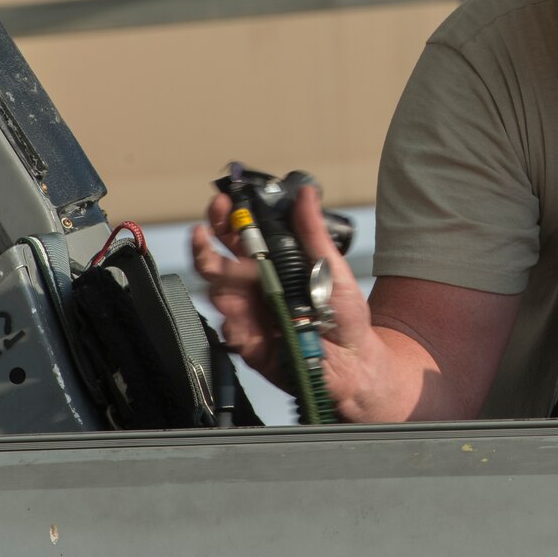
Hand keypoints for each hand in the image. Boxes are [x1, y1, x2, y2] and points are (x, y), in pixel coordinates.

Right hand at [190, 185, 375, 409]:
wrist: (353, 362)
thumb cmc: (344, 315)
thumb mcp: (331, 267)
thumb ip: (312, 232)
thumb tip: (306, 194)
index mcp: (272, 264)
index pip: (239, 236)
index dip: (225, 218)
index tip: (221, 202)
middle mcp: (255, 286)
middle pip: (216, 262)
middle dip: (205, 246)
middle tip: (203, 234)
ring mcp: (249, 314)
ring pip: (217, 293)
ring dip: (219, 282)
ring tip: (228, 273)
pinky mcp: (248, 344)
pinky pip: (229, 330)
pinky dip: (234, 322)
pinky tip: (244, 319)